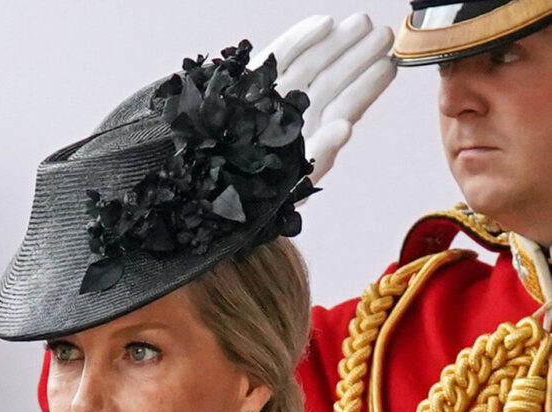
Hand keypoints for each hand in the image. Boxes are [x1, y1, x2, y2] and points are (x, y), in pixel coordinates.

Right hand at [254, 13, 396, 183]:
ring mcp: (275, 99)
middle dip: (357, 57)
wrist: (216, 194)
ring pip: (312, 64)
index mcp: (311, 141)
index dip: (366, 86)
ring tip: (362, 23)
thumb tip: (346, 127)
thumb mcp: (297, 184)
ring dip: (338, 43)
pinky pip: (281, 56)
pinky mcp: (254, 83)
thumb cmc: (258, 196)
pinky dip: (301, 38)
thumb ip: (323, 153)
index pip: (344, 107)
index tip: (388, 66)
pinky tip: (324, 23)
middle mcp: (296, 117)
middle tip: (382, 35)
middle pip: (332, 80)